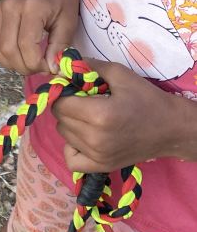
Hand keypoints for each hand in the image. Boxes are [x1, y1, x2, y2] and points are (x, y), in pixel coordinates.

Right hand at [0, 0, 88, 74]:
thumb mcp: (68, 22)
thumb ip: (60, 46)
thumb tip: (52, 70)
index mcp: (31, 8)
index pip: (26, 46)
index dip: (37, 64)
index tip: (49, 68)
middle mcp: (9, 7)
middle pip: (7, 48)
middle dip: (23, 66)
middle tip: (38, 67)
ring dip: (6, 61)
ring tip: (23, 62)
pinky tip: (1, 54)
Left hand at [54, 60, 196, 170]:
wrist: (171, 128)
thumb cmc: (146, 99)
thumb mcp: (120, 74)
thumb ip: (90, 66)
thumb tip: (64, 64)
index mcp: (98, 114)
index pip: (60, 103)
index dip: (63, 92)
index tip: (75, 88)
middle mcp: (95, 138)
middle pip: (60, 119)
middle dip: (67, 106)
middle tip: (84, 101)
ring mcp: (98, 156)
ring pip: (64, 136)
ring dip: (70, 124)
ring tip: (88, 117)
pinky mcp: (103, 167)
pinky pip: (72, 160)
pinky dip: (72, 148)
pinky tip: (84, 137)